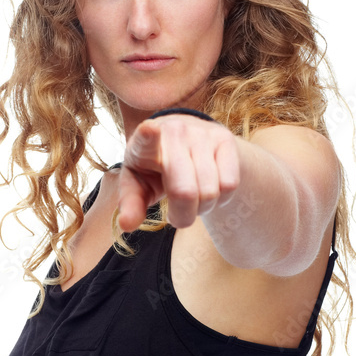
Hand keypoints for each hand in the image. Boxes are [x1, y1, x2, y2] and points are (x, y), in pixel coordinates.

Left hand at [116, 114, 240, 231]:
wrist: (186, 139)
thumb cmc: (153, 168)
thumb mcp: (137, 185)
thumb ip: (130, 205)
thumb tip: (126, 225)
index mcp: (144, 143)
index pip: (146, 137)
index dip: (148, 135)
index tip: (150, 130)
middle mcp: (175, 132)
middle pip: (185, 192)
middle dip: (182, 216)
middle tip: (175, 215)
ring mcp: (202, 134)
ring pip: (210, 192)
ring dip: (202, 208)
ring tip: (192, 199)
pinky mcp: (225, 138)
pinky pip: (230, 185)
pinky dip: (221, 199)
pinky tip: (209, 188)